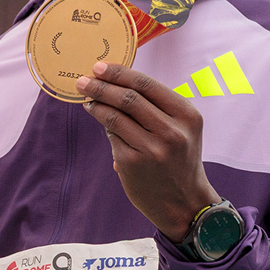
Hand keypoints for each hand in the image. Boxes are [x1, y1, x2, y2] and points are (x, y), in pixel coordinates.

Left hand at [75, 62, 220, 241]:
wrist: (184, 202)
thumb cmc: (179, 158)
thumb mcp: (182, 128)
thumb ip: (157, 106)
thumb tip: (116, 81)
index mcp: (187, 115)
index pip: (147, 85)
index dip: (119, 73)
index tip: (99, 67)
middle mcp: (171, 131)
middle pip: (128, 98)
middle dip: (101, 86)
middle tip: (83, 81)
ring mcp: (151, 149)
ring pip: (114, 117)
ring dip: (96, 105)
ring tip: (88, 100)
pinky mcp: (132, 164)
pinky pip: (112, 137)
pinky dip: (105, 127)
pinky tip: (103, 123)